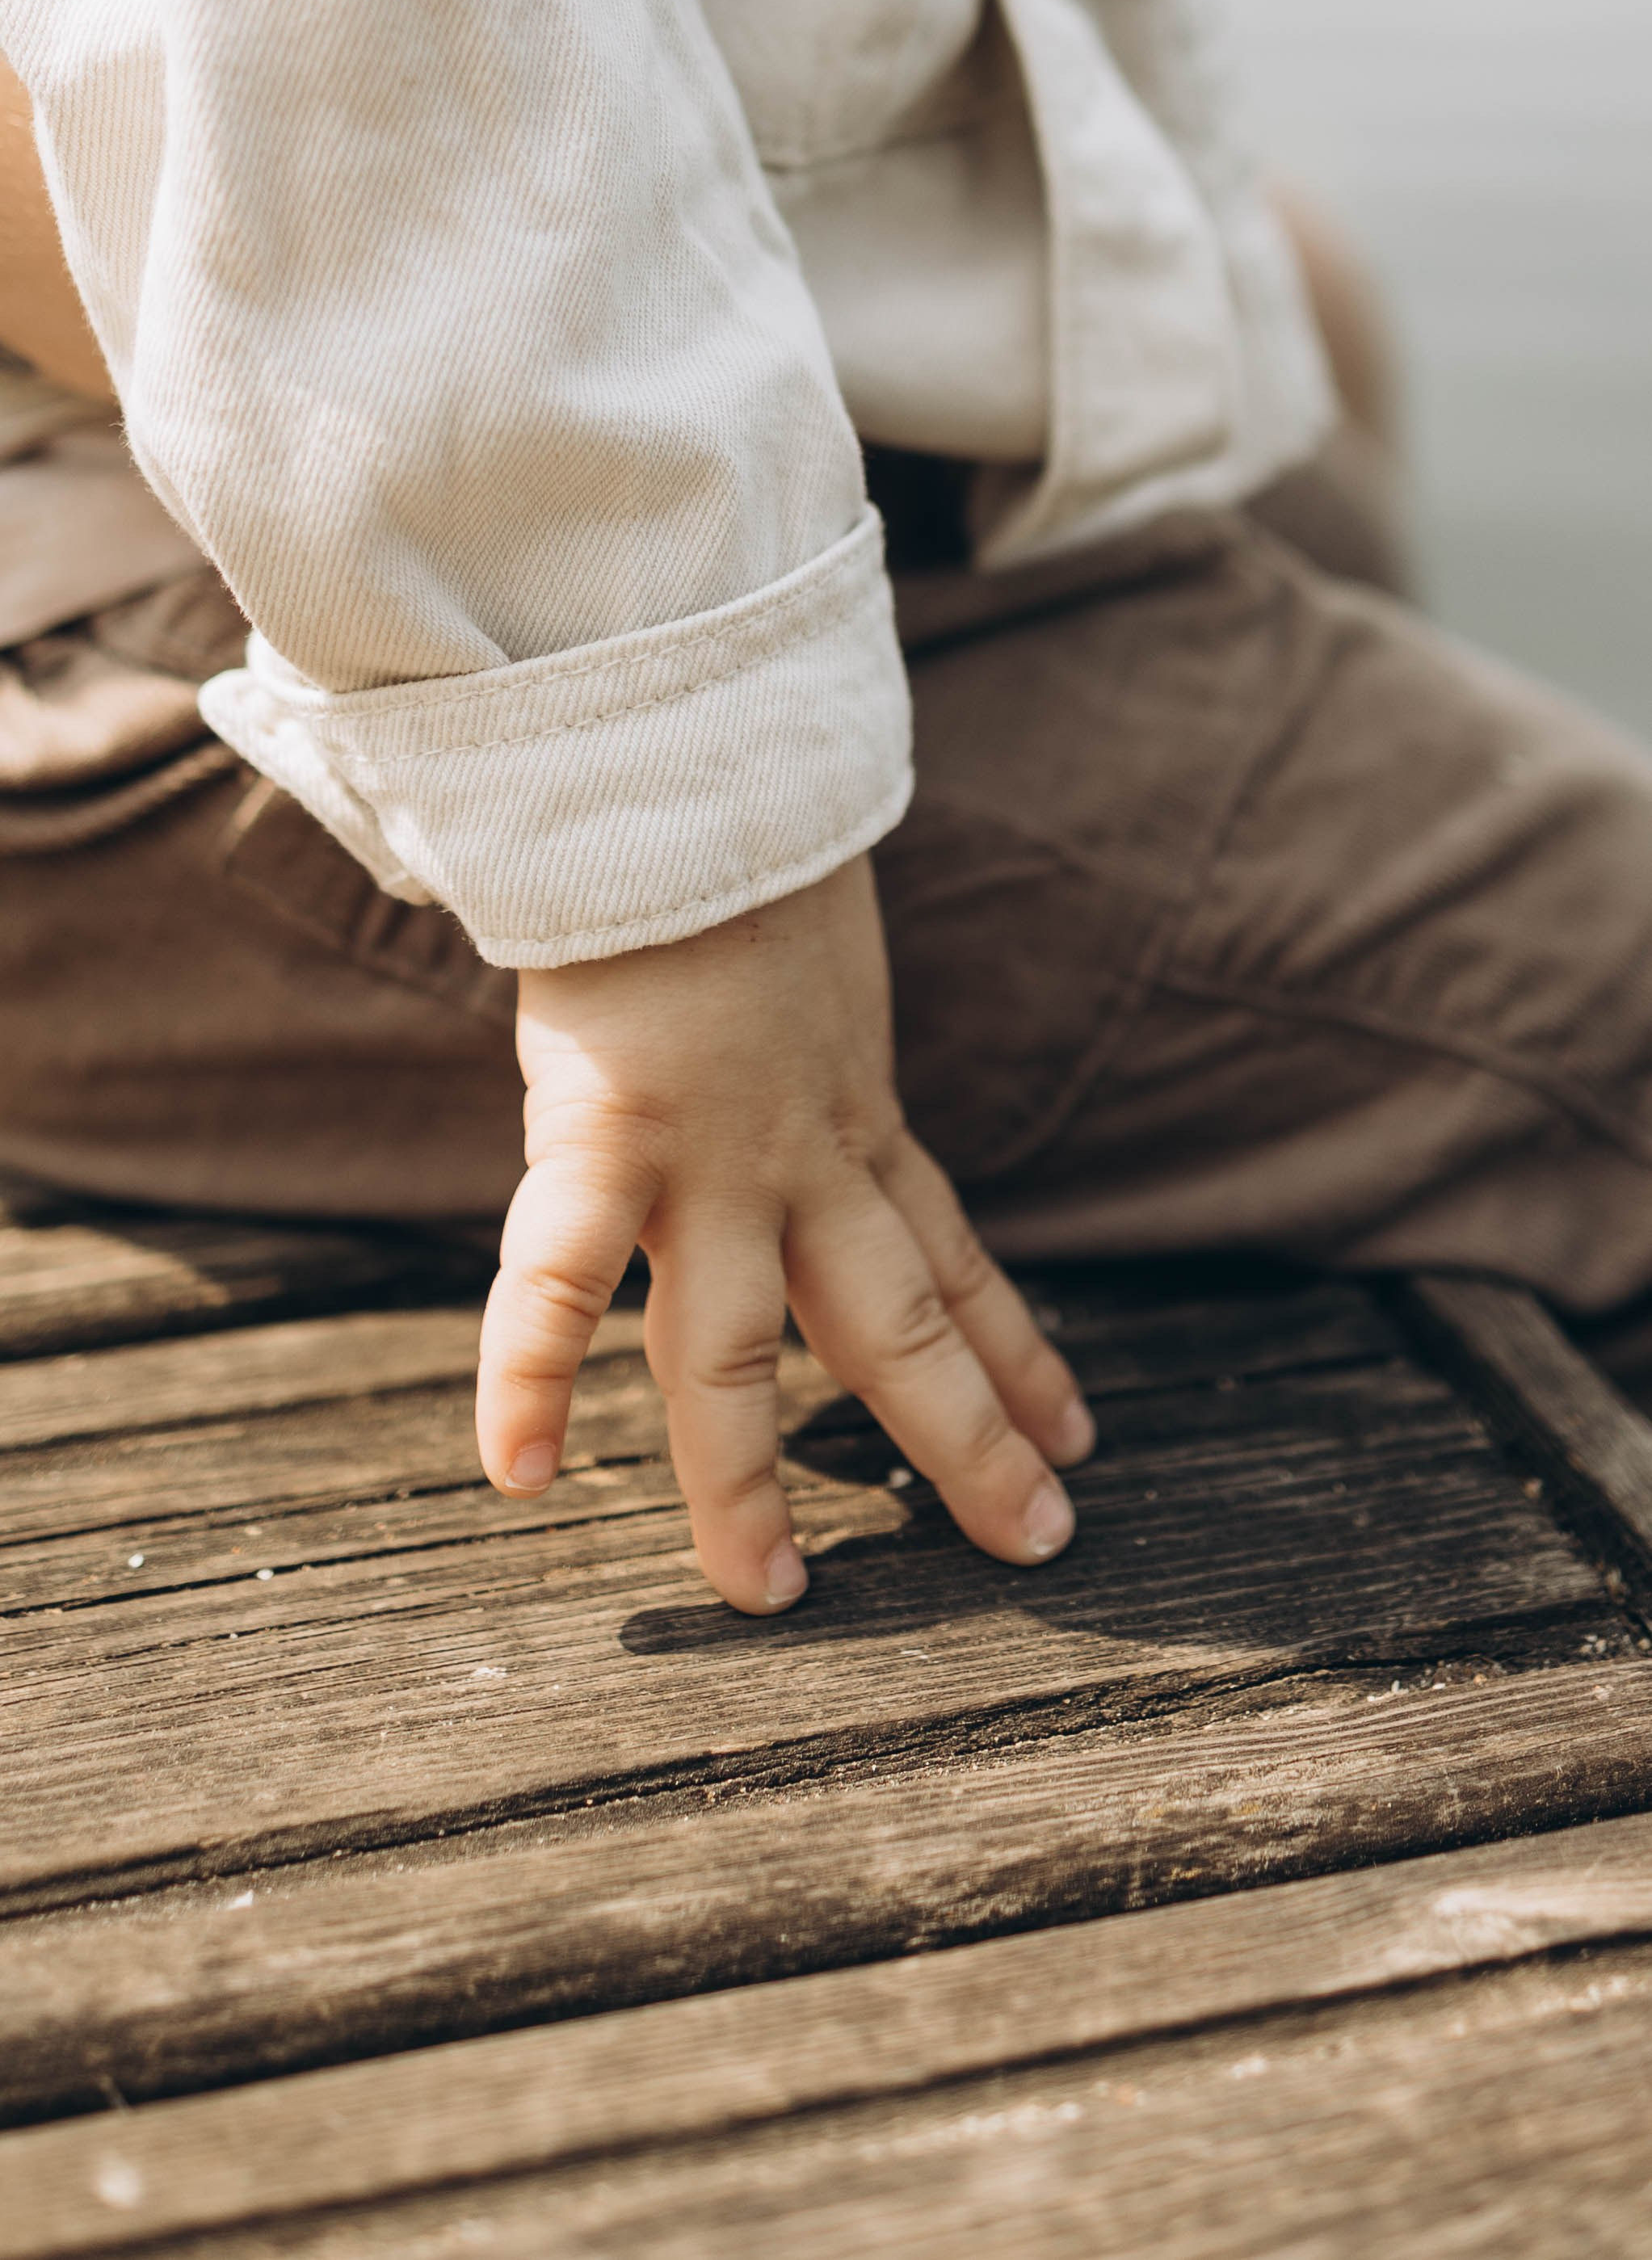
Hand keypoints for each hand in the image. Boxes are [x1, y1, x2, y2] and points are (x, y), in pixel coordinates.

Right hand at [475, 853, 1092, 1612]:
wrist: (687, 760)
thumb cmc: (730, 837)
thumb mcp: (811, 953)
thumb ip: (803, 1019)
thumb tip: (796, 1029)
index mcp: (852, 1112)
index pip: (953, 1259)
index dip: (1016, 1350)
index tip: (1073, 1428)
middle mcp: (803, 1155)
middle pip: (899, 1325)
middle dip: (966, 1440)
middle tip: (1040, 1540)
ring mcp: (709, 1155)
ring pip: (743, 1346)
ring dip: (748, 1475)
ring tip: (770, 1593)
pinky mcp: (603, 1128)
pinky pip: (557, 1275)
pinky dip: (526, 1375)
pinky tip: (513, 1476)